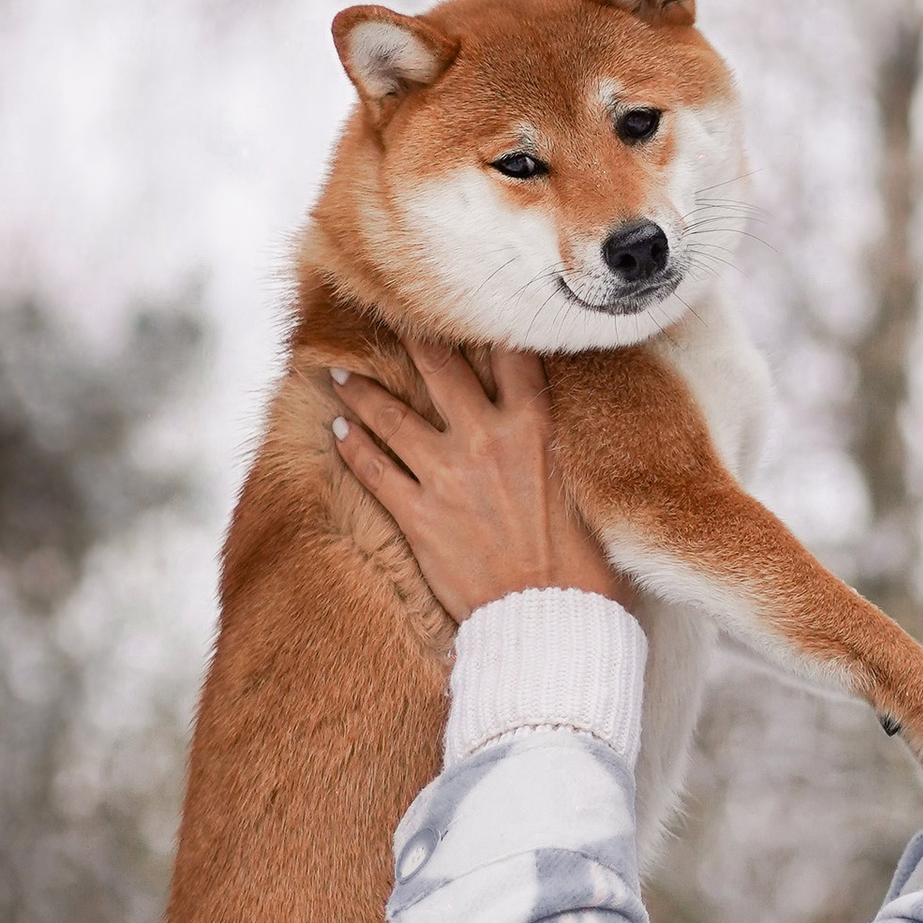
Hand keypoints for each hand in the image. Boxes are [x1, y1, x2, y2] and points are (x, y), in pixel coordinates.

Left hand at [329, 339, 627, 626]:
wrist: (552, 618)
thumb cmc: (582, 562)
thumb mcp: (584, 485)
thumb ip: (555, 443)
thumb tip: (546, 418)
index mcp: (535, 426)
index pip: (507, 353)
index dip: (481, 323)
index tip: (461, 303)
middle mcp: (486, 439)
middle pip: (439, 369)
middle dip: (411, 336)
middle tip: (386, 312)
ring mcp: (446, 476)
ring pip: (391, 416)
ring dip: (362, 392)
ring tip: (339, 374)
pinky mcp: (418, 516)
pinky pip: (373, 471)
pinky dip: (352, 448)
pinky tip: (339, 432)